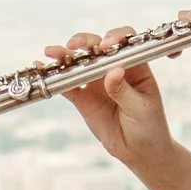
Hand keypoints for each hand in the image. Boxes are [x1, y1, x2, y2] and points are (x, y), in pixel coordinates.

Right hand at [42, 28, 176, 169]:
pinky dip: (54, 77)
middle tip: (73, 45)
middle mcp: (114, 68)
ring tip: (52, 53)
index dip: (114, 37)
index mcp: (135, 66)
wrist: (139, 151)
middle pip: (97, 46)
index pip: (125, 42)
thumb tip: (113, 71)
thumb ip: (124, 90)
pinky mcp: (83, 98)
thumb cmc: (148, 126)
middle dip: (84, 41)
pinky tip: (42, 68)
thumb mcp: (141, 108)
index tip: (105, 46)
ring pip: (79, 62)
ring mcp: (96, 82)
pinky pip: (67, 84)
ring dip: (64, 55)